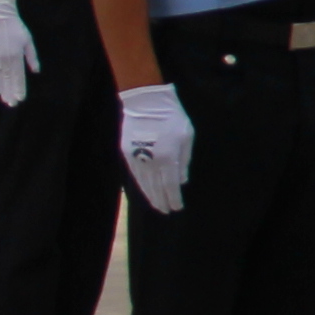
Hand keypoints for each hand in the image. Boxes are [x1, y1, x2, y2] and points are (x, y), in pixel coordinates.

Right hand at [0, 0, 33, 106]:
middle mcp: (5, 59)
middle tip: (12, 104)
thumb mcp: (28, 40)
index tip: (21, 98)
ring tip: (4, 99)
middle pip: (8, 80)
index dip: (19, 88)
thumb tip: (36, 71)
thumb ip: (32, 57)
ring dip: (2, 89)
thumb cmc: (15, 26)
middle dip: (10, 92)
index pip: (18, 77)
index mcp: (16, 55)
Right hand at [116, 82, 194, 215]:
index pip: (171, 186)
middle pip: (156, 188)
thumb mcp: (187, 137)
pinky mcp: (127, 153)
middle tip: (165, 211)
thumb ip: (185, 160)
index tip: (176, 208)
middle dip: (161, 201)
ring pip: (144, 184)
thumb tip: (182, 180)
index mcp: (168, 159)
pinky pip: (135, 175)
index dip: (173, 199)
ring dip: (150, 196)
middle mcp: (151, 163)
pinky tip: (145, 190)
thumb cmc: (172, 117)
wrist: (145, 103)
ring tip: (156, 205)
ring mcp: (137, 159)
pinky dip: (141, 185)